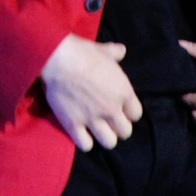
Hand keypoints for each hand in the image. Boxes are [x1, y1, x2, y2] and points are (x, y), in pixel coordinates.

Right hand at [40, 34, 142, 150]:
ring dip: (105, 136)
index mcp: (123, 92)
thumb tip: (122, 50)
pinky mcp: (74, 125)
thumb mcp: (104, 50)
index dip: (129, 111)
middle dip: (119, 126)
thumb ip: (115, 53)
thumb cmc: (83, 52)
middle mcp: (111, 109)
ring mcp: (93, 119)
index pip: (136, 114)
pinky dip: (85, 141)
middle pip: (125, 131)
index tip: (121, 108)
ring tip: (98, 129)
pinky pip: (86, 145)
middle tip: (110, 120)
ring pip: (109, 142)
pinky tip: (82, 132)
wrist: (58, 59)